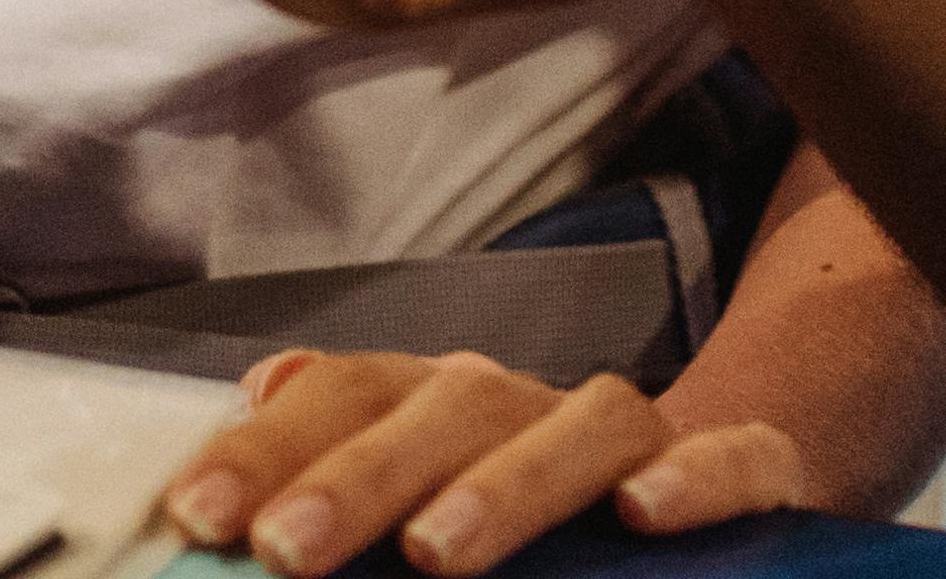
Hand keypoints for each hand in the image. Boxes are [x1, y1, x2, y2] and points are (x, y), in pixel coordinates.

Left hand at [156, 345, 818, 578]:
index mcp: (441, 406)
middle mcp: (530, 404)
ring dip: (503, 483)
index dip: (267, 448)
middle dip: (356, 475)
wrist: (719, 474)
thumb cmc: (536, 504)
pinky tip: (643, 512)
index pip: (346, 396)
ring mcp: (637, 434)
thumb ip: (338, 464)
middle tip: (284, 547)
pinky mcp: (748, 464)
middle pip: (442, 407)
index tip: (196, 515)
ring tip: (436, 552)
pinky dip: (691, 477)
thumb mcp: (427, 494)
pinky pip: (729, 455)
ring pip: (576, 425)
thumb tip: (250, 393)